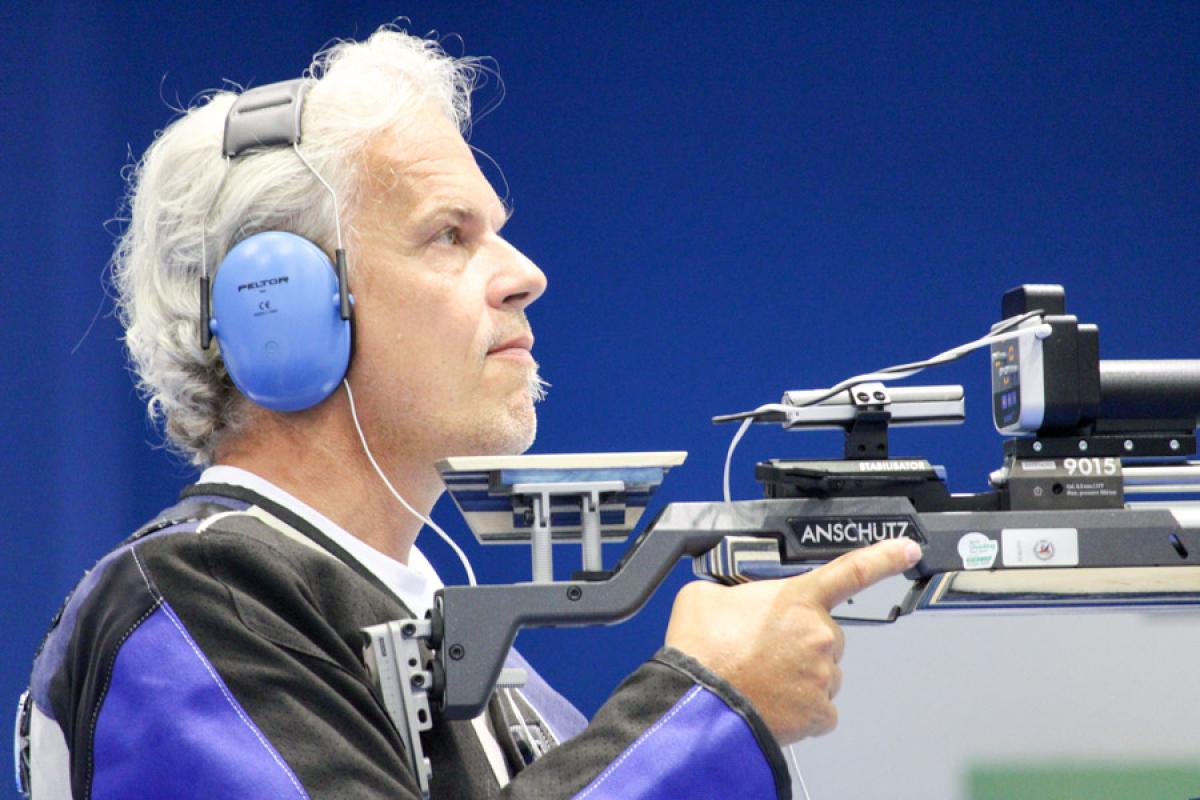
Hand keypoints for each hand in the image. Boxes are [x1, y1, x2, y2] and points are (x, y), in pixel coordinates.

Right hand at [664, 537, 920, 743]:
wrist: (699, 706)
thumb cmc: (702, 654)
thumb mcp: (704, 597)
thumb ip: (732, 591)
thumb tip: (730, 600)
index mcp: (796, 598)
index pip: (852, 569)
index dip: (885, 557)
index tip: (906, 550)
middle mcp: (819, 634)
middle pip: (826, 634)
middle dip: (801, 640)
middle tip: (764, 650)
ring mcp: (823, 674)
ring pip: (823, 672)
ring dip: (800, 674)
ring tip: (762, 678)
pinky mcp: (820, 712)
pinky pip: (819, 707)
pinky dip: (800, 708)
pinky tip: (773, 702)